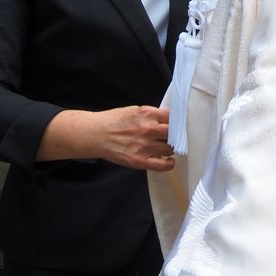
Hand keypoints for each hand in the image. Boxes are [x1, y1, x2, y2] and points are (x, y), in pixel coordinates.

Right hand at [37, 105, 173, 171]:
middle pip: (174, 133)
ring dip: (171, 148)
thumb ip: (152, 114)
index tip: (180, 125)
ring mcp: (144, 146)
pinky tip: (169, 161)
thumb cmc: (114, 121)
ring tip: (169, 148)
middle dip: (176, 135)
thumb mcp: (135, 110)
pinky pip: (162, 165)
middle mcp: (148, 129)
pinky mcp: (139, 161)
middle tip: (176, 137)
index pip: (173, 117)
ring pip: (170, 148)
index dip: (178, 121)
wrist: (96, 134)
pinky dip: (169, 164)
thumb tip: (168, 119)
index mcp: (148, 114)